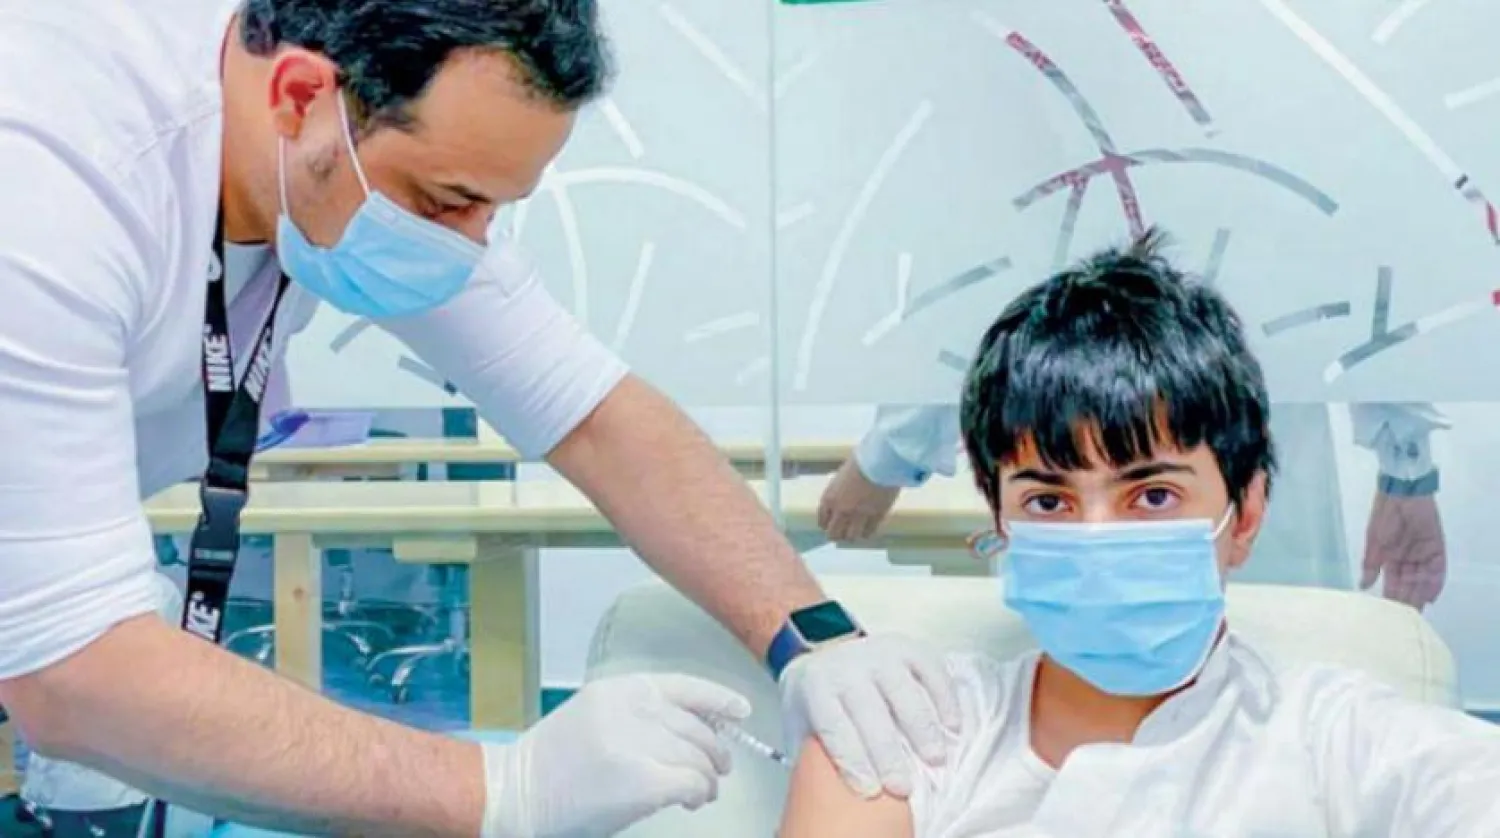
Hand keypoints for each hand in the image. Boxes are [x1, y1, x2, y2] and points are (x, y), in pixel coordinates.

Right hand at [481, 673, 750, 837]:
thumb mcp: (594, 718)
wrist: (515, 793)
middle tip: (719, 769)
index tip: (740, 710)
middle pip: (696, 728)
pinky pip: (691, 783)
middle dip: (715, 751)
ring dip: (707, 778)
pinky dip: (698, 793)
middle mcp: (630, 710)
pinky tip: (693, 801)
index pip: (683, 687)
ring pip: (698, 758)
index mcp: (619, 690)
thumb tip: (692, 733)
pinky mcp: (641, 780)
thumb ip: (638, 716)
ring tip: (704, 791)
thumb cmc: (551, 764)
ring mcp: (636, 744)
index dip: (719, 699)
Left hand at [779, 634, 959, 798]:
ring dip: (922, 728)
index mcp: (817, 688)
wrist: (826, 656)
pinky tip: (952, 727)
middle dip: (887, 753)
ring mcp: (879, 654)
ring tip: (936, 760)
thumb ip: (818, 754)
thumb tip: (840, 796)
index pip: (834, 726)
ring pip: (904, 691)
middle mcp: (848, 667)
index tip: (870, 790)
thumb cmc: (821, 704)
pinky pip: (931, 670)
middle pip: (870, 712)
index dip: (852, 760)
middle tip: (903, 787)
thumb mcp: (805, 727)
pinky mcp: (908, 648)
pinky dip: (945, 699)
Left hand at [818, 458, 900, 540]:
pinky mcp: (875, 517)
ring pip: (851, 537)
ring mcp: (858, 516)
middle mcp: (840, 510)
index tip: (831, 525)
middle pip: (834, 534)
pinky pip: (868, 532)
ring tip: (857, 531)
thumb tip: (839, 500)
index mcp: (829, 498)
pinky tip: (869, 529)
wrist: (880, 462)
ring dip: (852, 535)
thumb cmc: (860, 462)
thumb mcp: (841, 477)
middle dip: (838, 534)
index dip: (827, 525)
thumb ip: (837, 492)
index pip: (822, 521)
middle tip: (844, 531)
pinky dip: (867, 532)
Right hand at [1361, 491, 1446, 610]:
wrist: (1401, 493)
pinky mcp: (1436, 547)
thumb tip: (1363, 586)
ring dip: (1421, 595)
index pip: (1393, 583)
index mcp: (1391, 558)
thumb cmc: (1384, 515)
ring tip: (1417, 612)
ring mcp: (1423, 553)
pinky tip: (1431, 596)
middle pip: (1410, 584)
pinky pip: (1438, 569)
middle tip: (1406, 619)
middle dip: (1408, 600)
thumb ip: (1371, 564)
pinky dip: (1435, 582)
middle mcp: (1408, 559)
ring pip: (1423, 580)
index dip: (1393, 598)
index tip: (1390, 616)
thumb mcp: (1373, 541)